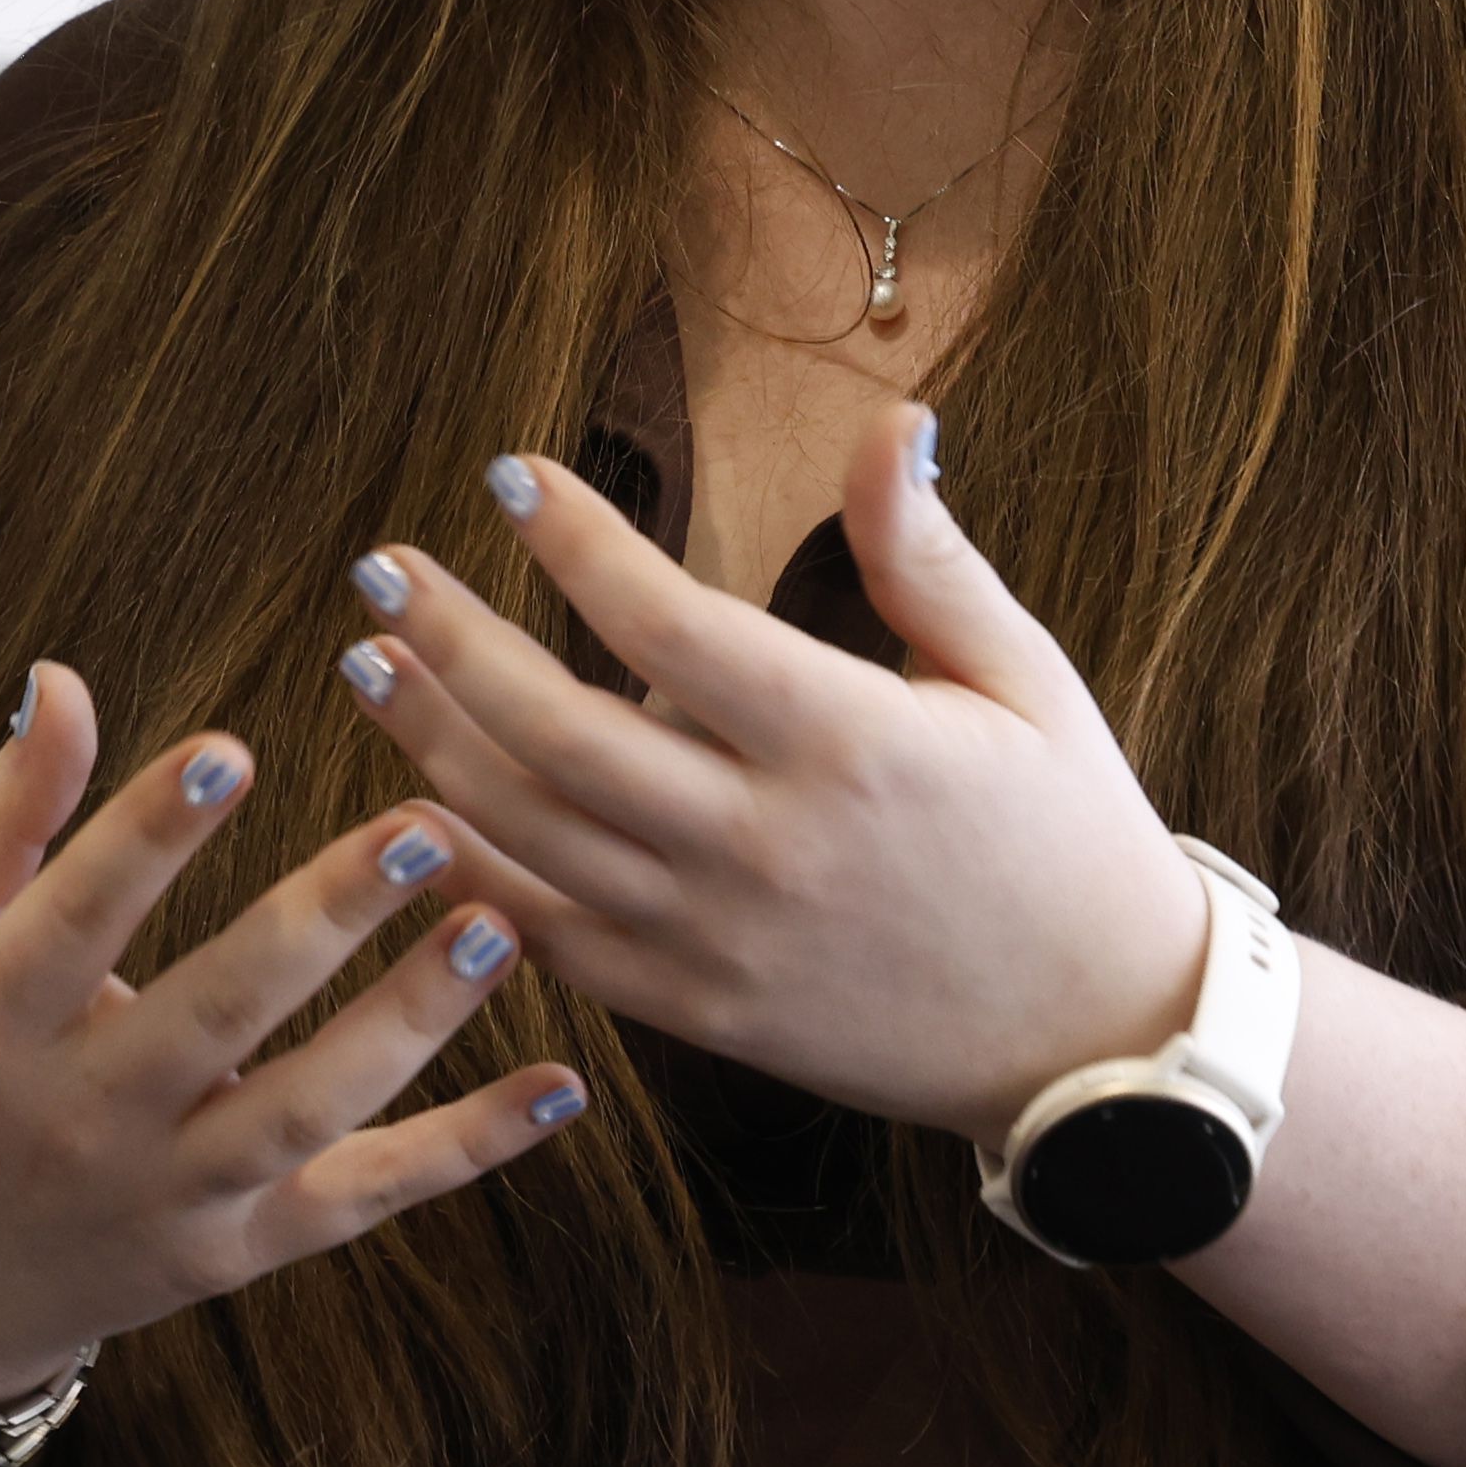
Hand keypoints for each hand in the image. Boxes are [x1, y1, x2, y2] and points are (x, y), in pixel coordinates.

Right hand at [0, 668, 589, 1409]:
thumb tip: (61, 680)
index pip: (72, 919)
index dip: (147, 833)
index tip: (231, 745)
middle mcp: (80, 1124)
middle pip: (214, 1015)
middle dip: (321, 920)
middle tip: (423, 827)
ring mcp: (167, 1199)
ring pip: (304, 1111)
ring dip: (409, 1023)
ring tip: (497, 926)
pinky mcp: (235, 1252)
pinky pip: (363, 1198)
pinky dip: (466, 1152)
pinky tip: (561, 1090)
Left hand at [335, 404, 1206, 1143]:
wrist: (1097, 1043)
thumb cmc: (1067, 837)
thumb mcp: (1026, 679)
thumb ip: (931, 558)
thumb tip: (894, 423)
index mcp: (849, 741)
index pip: (668, 625)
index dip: (573, 543)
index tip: (506, 475)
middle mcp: (766, 844)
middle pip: (561, 733)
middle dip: (452, 642)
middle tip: (381, 569)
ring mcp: (720, 939)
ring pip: (534, 838)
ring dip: (434, 746)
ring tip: (369, 664)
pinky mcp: (699, 1011)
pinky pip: (555, 944)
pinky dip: (475, 881)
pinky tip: (413, 813)